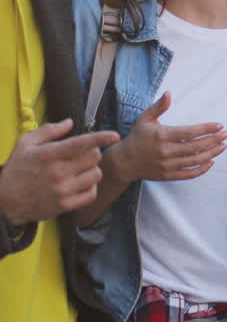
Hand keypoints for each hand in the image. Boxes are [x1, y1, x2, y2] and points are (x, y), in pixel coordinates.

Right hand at [0, 119, 119, 224]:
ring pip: (96, 174)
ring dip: (91, 170)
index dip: (101, 137)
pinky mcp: (66, 205)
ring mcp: (63, 190)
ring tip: (78, 171)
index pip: (81, 143)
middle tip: (80, 156)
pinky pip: (92, 193)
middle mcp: (58, 172)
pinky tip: (79, 184)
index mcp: (49, 155)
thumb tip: (70, 122)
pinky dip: (90, 188)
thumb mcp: (25, 144)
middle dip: (91, 153)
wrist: (4, 201)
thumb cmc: (17, 169)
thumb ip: (48, 131)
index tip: (114, 135)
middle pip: (94, 157)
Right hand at [116, 92, 226, 182]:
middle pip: (196, 147)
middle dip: (214, 140)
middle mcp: (165, 151)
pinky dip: (202, 169)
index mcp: (162, 136)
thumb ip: (158, 107)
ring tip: (223, 146)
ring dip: (212, 153)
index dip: (206, 129)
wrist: (124, 162)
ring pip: (195, 160)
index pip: (189, 132)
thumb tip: (168, 93)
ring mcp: (167, 165)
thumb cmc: (137, 137)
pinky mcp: (167, 175)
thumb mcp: (145, 119)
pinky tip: (211, 161)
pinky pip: (188, 174)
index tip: (220, 125)